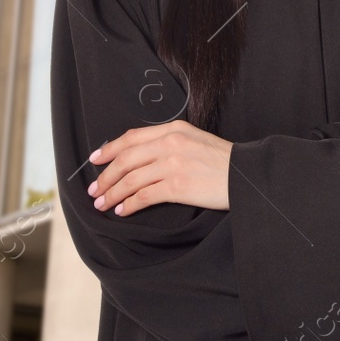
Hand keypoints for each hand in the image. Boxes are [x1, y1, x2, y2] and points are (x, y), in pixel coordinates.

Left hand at [87, 121, 232, 215]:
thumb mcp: (195, 139)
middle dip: (105, 176)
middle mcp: (171, 143)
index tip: (95, 160)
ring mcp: (173, 164)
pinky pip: (144, 196)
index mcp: (174, 129)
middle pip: (126, 159)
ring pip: (131, 179)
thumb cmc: (222, 160)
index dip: (109, 149)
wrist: (245, 174)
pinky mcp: (177, 186)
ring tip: (102, 204)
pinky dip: (129, 205)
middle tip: (94, 190)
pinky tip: (122, 211)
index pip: (132, 137)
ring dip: (113, 193)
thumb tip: (140, 157)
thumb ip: (169, 142)